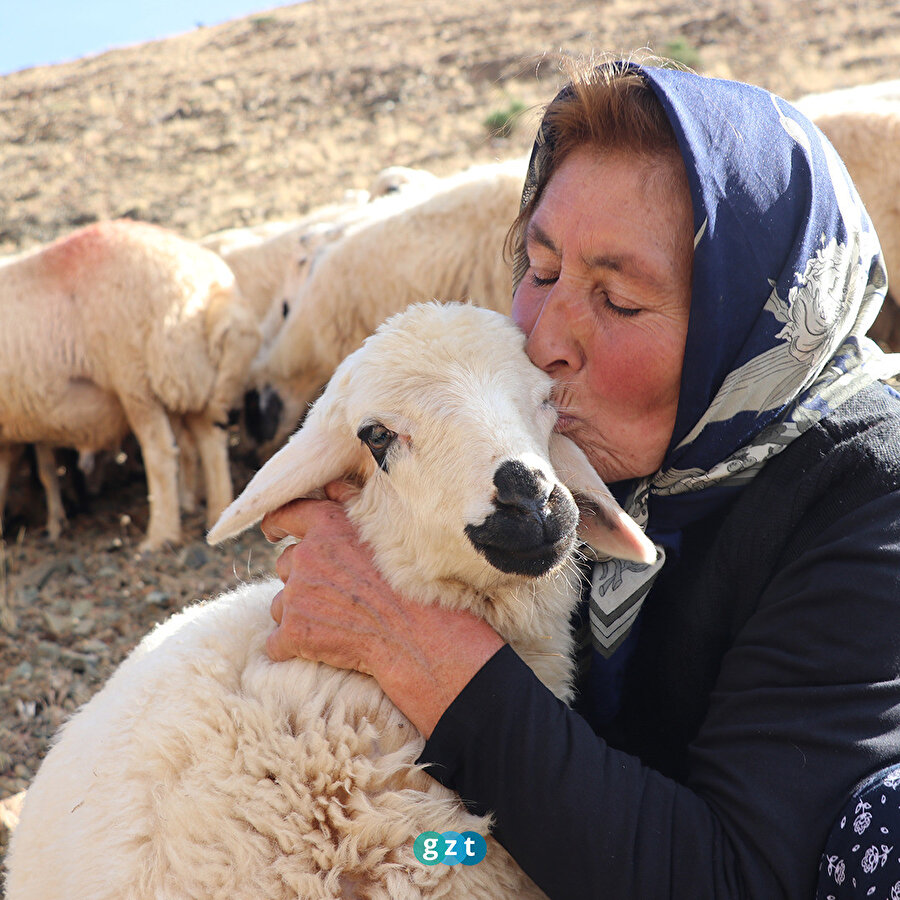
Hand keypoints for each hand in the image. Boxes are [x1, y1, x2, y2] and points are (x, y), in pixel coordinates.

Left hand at [261, 483, 504, 736]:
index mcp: (325, 526)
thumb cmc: (409, 579)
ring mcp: (296, 596)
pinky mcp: (294, 632)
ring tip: (336, 621)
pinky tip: (321, 648)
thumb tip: (329, 486)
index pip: (285, 515)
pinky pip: (277, 642)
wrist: (416, 632)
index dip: (275, 524)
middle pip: (285, 566)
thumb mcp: (384, 529)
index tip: (273, 533)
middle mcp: (304, 557)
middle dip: (302, 579)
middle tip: (335, 593)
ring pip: (281, 605)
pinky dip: (293, 646)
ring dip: (300, 613)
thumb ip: (350, 502)